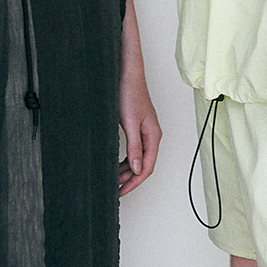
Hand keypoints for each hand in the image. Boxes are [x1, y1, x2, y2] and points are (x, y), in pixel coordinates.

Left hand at [117, 63, 161, 194]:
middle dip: (130, 179)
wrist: (127, 74)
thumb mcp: (130, 123)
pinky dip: (126, 159)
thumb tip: (138, 169)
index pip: (147, 167)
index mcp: (153, 136)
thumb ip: (134, 147)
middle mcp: (151, 136)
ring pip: (138, 158)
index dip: (134, 183)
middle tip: (115, 190)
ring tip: (113, 179)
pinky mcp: (137, 127)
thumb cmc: (130, 93)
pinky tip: (115, 164)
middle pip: (143, 165)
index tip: (122, 192)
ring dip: (127, 170)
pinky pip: (134, 149)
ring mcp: (145, 132)